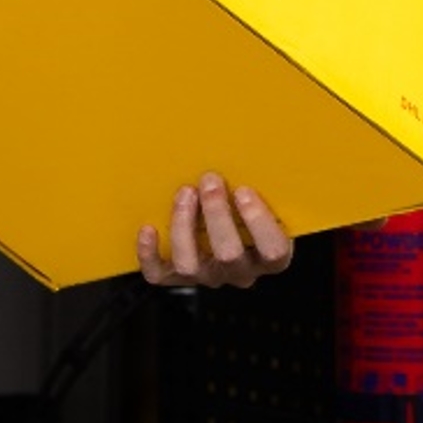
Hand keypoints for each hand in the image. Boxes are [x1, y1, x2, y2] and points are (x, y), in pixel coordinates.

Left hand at [138, 171, 289, 287]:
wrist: (223, 231)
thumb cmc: (245, 208)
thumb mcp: (262, 201)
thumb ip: (260, 188)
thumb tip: (250, 145)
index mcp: (268, 257)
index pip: (274, 251)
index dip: (258, 222)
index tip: (243, 190)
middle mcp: (239, 272)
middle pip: (229, 255)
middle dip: (216, 214)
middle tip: (209, 180)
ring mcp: (207, 277)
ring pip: (190, 266)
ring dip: (184, 226)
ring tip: (185, 192)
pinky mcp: (176, 277)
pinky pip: (158, 274)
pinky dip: (149, 254)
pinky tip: (148, 228)